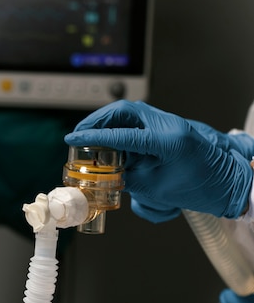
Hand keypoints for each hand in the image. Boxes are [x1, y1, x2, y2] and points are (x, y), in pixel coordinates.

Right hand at [65, 100, 252, 222]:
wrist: (229, 184)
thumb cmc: (204, 188)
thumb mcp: (161, 191)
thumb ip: (132, 180)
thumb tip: (111, 175)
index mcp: (167, 139)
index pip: (121, 134)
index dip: (93, 137)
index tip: (74, 139)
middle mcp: (167, 126)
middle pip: (123, 111)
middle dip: (98, 121)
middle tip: (81, 135)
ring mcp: (169, 125)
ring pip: (130, 116)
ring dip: (110, 127)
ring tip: (94, 142)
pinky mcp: (168, 131)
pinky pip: (139, 128)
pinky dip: (123, 135)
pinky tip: (116, 149)